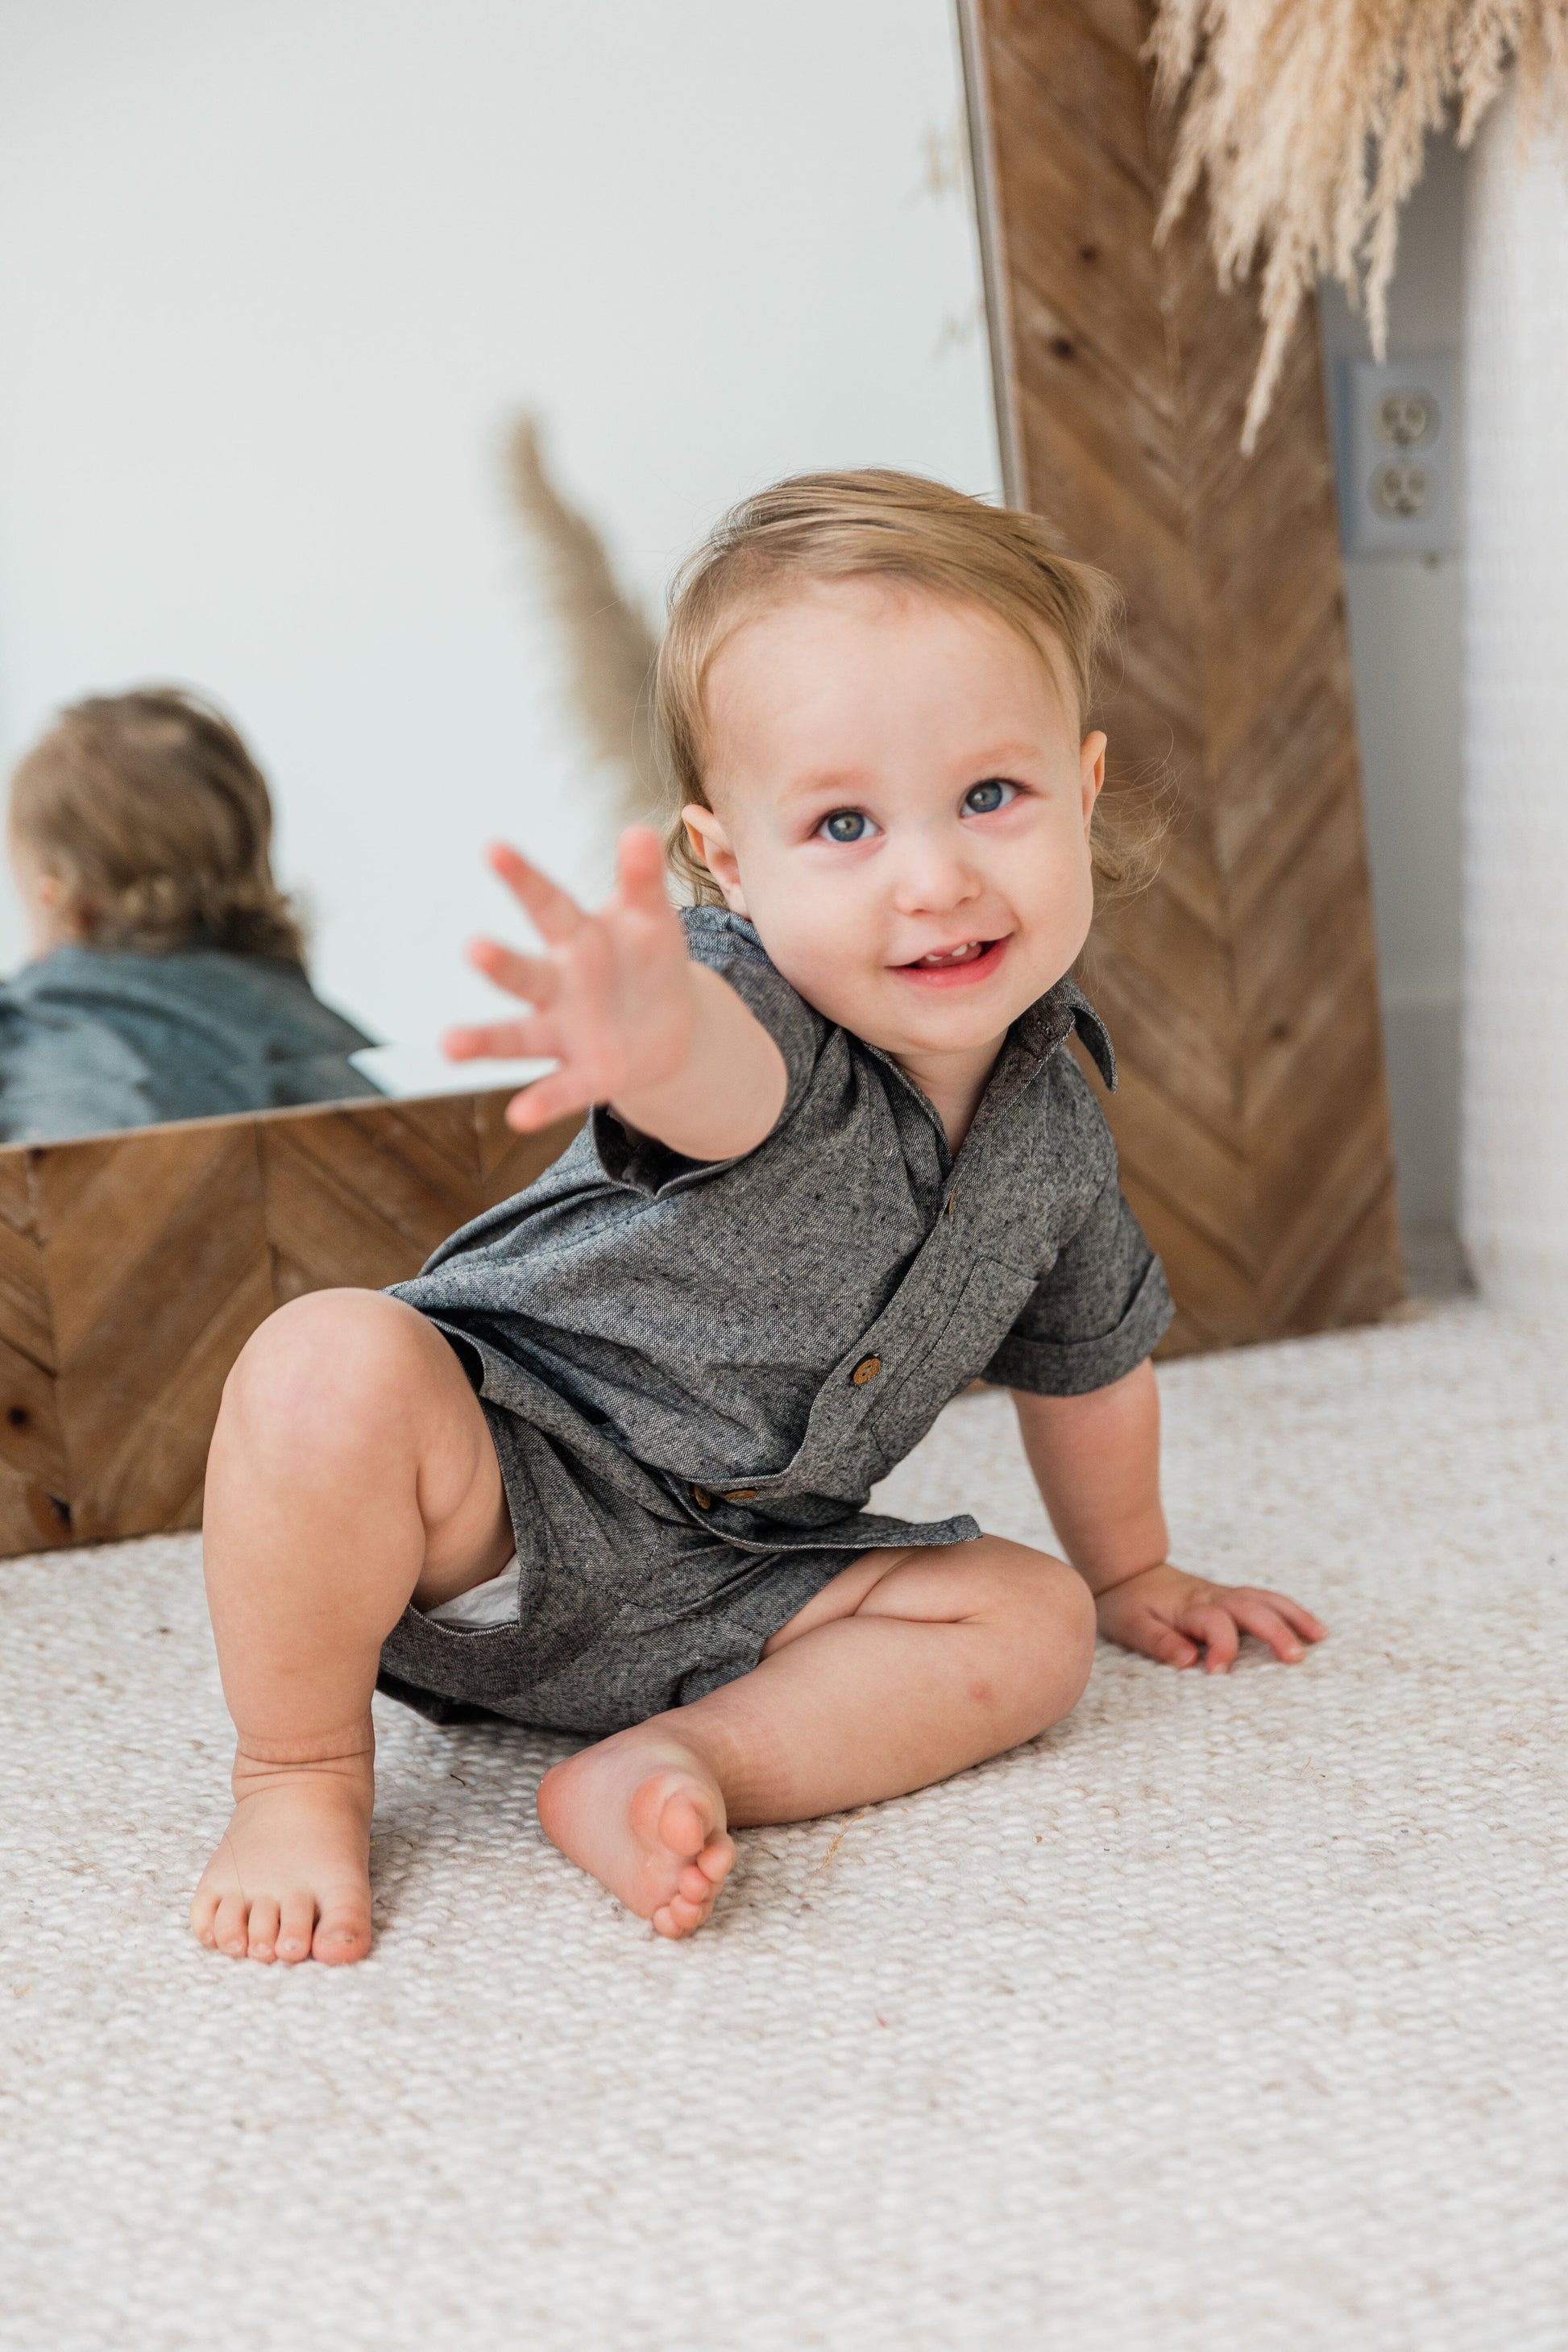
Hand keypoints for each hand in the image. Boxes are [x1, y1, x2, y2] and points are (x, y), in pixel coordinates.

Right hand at [444, 829, 696, 1133]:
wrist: (668, 1028)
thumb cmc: (647, 961)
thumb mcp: (652, 919)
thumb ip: (642, 881)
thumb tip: (641, 830)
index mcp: (576, 938)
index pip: (548, 905)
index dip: (522, 878)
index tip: (493, 847)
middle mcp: (557, 985)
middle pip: (524, 974)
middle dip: (499, 963)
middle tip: (473, 948)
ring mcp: (564, 1033)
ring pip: (518, 1038)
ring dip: (483, 1042)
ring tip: (448, 1046)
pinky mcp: (585, 1075)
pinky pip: (559, 1090)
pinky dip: (540, 1103)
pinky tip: (519, 1118)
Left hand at [1094, 1561, 1324, 1673]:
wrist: (1129, 1573)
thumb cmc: (1129, 1605)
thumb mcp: (1131, 1626)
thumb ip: (1159, 1642)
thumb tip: (1188, 1660)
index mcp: (1188, 1607)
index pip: (1213, 1624)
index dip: (1219, 1647)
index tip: (1217, 1673)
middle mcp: (1213, 1598)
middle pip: (1250, 1608)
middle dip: (1275, 1631)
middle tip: (1295, 1658)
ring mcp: (1225, 1596)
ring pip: (1265, 1600)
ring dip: (1293, 1616)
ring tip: (1319, 1637)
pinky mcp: (1231, 1599)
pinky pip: (1266, 1601)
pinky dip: (1290, 1612)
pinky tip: (1311, 1629)